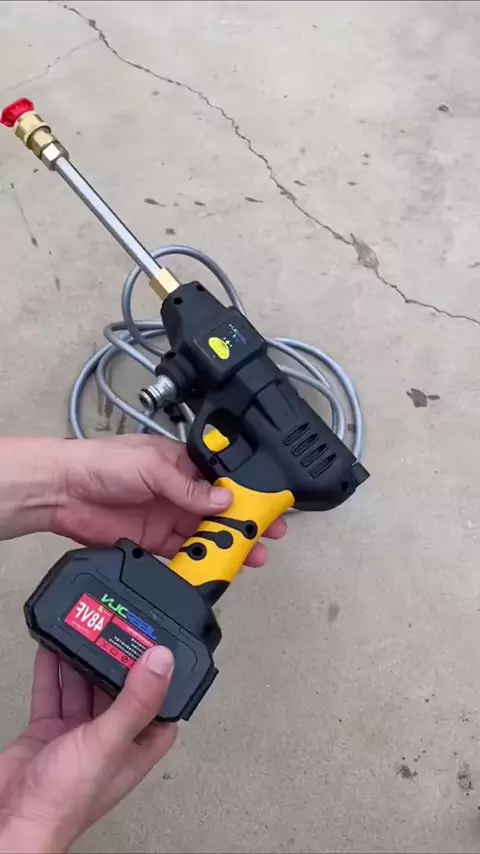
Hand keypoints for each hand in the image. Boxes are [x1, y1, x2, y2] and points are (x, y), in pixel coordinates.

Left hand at [0, 435, 285, 565]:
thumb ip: (189, 488)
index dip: (246, 492)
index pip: (221, 479)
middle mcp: (177, 491)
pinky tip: (216, 569)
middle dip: (245, 523)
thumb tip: (224, 501)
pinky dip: (199, 563)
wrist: (64, 492)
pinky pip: (183, 554)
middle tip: (269, 536)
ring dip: (227, 545)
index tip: (268, 504)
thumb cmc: (103, 463)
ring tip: (251, 557)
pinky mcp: (153, 542)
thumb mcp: (152, 467)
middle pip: (219, 511)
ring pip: (205, 534)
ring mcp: (166, 517)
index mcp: (181, 464)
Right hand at [0, 645, 176, 853]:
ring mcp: (76, 736)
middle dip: (116, 661)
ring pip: (84, 688)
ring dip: (84, 661)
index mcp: (135, 747)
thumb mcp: (108, 742)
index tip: (159, 648)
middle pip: (119, 690)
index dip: (162, 680)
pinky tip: (53, 647)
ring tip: (86, 629)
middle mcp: (109, 741)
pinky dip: (53, 670)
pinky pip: (53, 693)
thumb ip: (136, 701)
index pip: (159, 708)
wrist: (13, 819)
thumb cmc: (65, 801)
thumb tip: (163, 662)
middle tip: (116, 627)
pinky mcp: (47, 731)